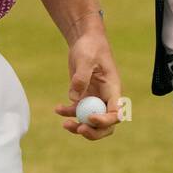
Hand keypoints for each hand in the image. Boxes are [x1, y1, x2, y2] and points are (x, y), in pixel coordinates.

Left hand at [54, 25, 121, 140]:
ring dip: (79, 126)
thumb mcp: (85, 59)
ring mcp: (95, 99)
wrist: (84, 40)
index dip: (104, 120)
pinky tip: (57, 109)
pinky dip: (68, 113)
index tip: (89, 118)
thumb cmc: (90, 47)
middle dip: (94, 132)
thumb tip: (73, 99)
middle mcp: (106, 97)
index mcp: (113, 89)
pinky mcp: (84, 97)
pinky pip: (77, 112)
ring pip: (91, 122)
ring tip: (65, 124)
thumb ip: (81, 78)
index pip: (115, 113)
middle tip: (79, 129)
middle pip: (106, 124)